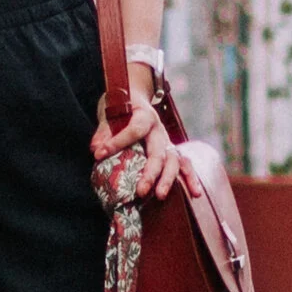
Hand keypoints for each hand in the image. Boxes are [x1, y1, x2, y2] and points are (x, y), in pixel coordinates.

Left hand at [92, 73, 199, 200]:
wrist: (136, 95)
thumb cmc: (122, 105)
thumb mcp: (110, 112)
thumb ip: (104, 131)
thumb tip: (96, 149)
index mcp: (144, 116)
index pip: (134, 129)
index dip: (118, 142)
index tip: (99, 154)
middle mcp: (159, 130)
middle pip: (158, 152)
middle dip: (150, 173)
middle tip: (140, 191)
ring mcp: (168, 141)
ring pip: (174, 161)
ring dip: (169, 179)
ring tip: (160, 196)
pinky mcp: (171, 151)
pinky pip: (184, 165)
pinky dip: (190, 178)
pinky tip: (195, 194)